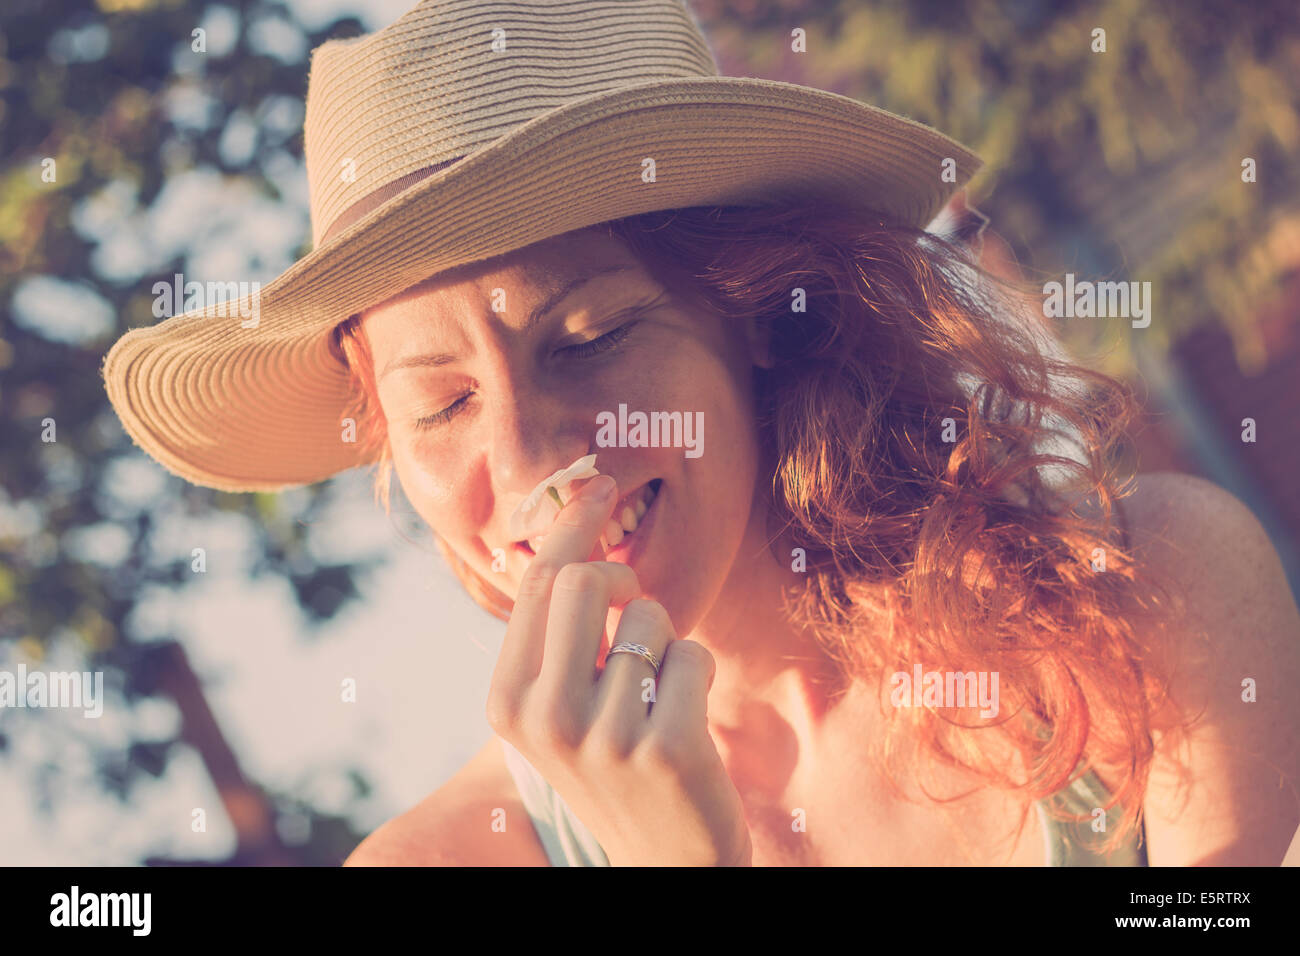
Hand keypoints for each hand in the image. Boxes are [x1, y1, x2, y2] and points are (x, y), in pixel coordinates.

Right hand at [487, 474, 751, 865]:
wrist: (663, 857)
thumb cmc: (614, 763)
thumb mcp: (561, 706)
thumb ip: (559, 634)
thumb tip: (578, 529)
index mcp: (508, 701)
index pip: (537, 585)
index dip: (572, 525)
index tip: (598, 484)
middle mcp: (543, 718)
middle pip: (587, 582)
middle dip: (627, 580)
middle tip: (639, 607)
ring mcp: (602, 736)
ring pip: (652, 618)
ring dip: (667, 644)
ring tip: (658, 698)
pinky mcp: (664, 747)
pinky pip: (693, 654)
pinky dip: (698, 673)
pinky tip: (685, 720)